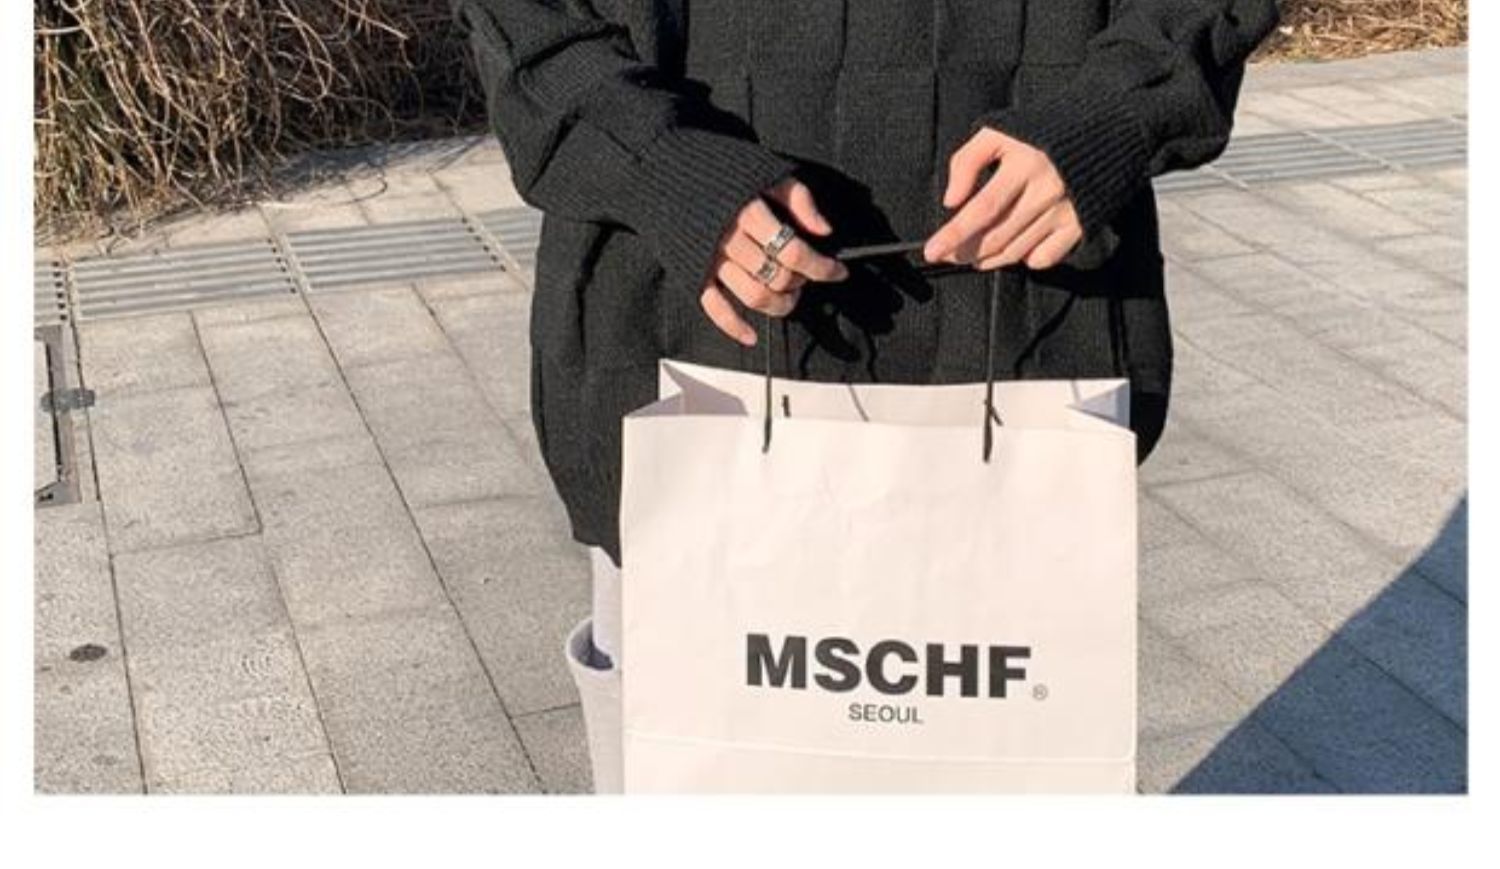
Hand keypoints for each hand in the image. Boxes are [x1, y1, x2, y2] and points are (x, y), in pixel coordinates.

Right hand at [699, 176, 848, 346]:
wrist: (668, 170)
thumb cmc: (719, 170)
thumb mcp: (766, 172)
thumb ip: (798, 198)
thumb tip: (824, 229)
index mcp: (749, 212)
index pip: (795, 251)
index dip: (822, 266)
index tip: (837, 271)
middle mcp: (729, 238)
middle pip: (778, 276)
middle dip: (801, 282)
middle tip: (808, 276)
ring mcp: (710, 259)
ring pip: (753, 296)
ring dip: (779, 305)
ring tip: (789, 297)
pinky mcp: (694, 273)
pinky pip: (714, 308)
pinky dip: (733, 326)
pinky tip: (751, 335)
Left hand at [923, 127, 1082, 270]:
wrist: (1105, 128)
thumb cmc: (1041, 130)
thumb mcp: (999, 130)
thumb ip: (967, 161)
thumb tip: (950, 201)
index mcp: (1026, 163)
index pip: (982, 209)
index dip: (954, 234)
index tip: (932, 252)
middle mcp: (1048, 191)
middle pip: (997, 235)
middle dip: (965, 252)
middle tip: (946, 255)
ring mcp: (1067, 211)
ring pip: (1017, 251)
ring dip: (987, 260)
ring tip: (971, 256)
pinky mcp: (1082, 224)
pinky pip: (1046, 257)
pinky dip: (1024, 260)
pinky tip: (1011, 250)